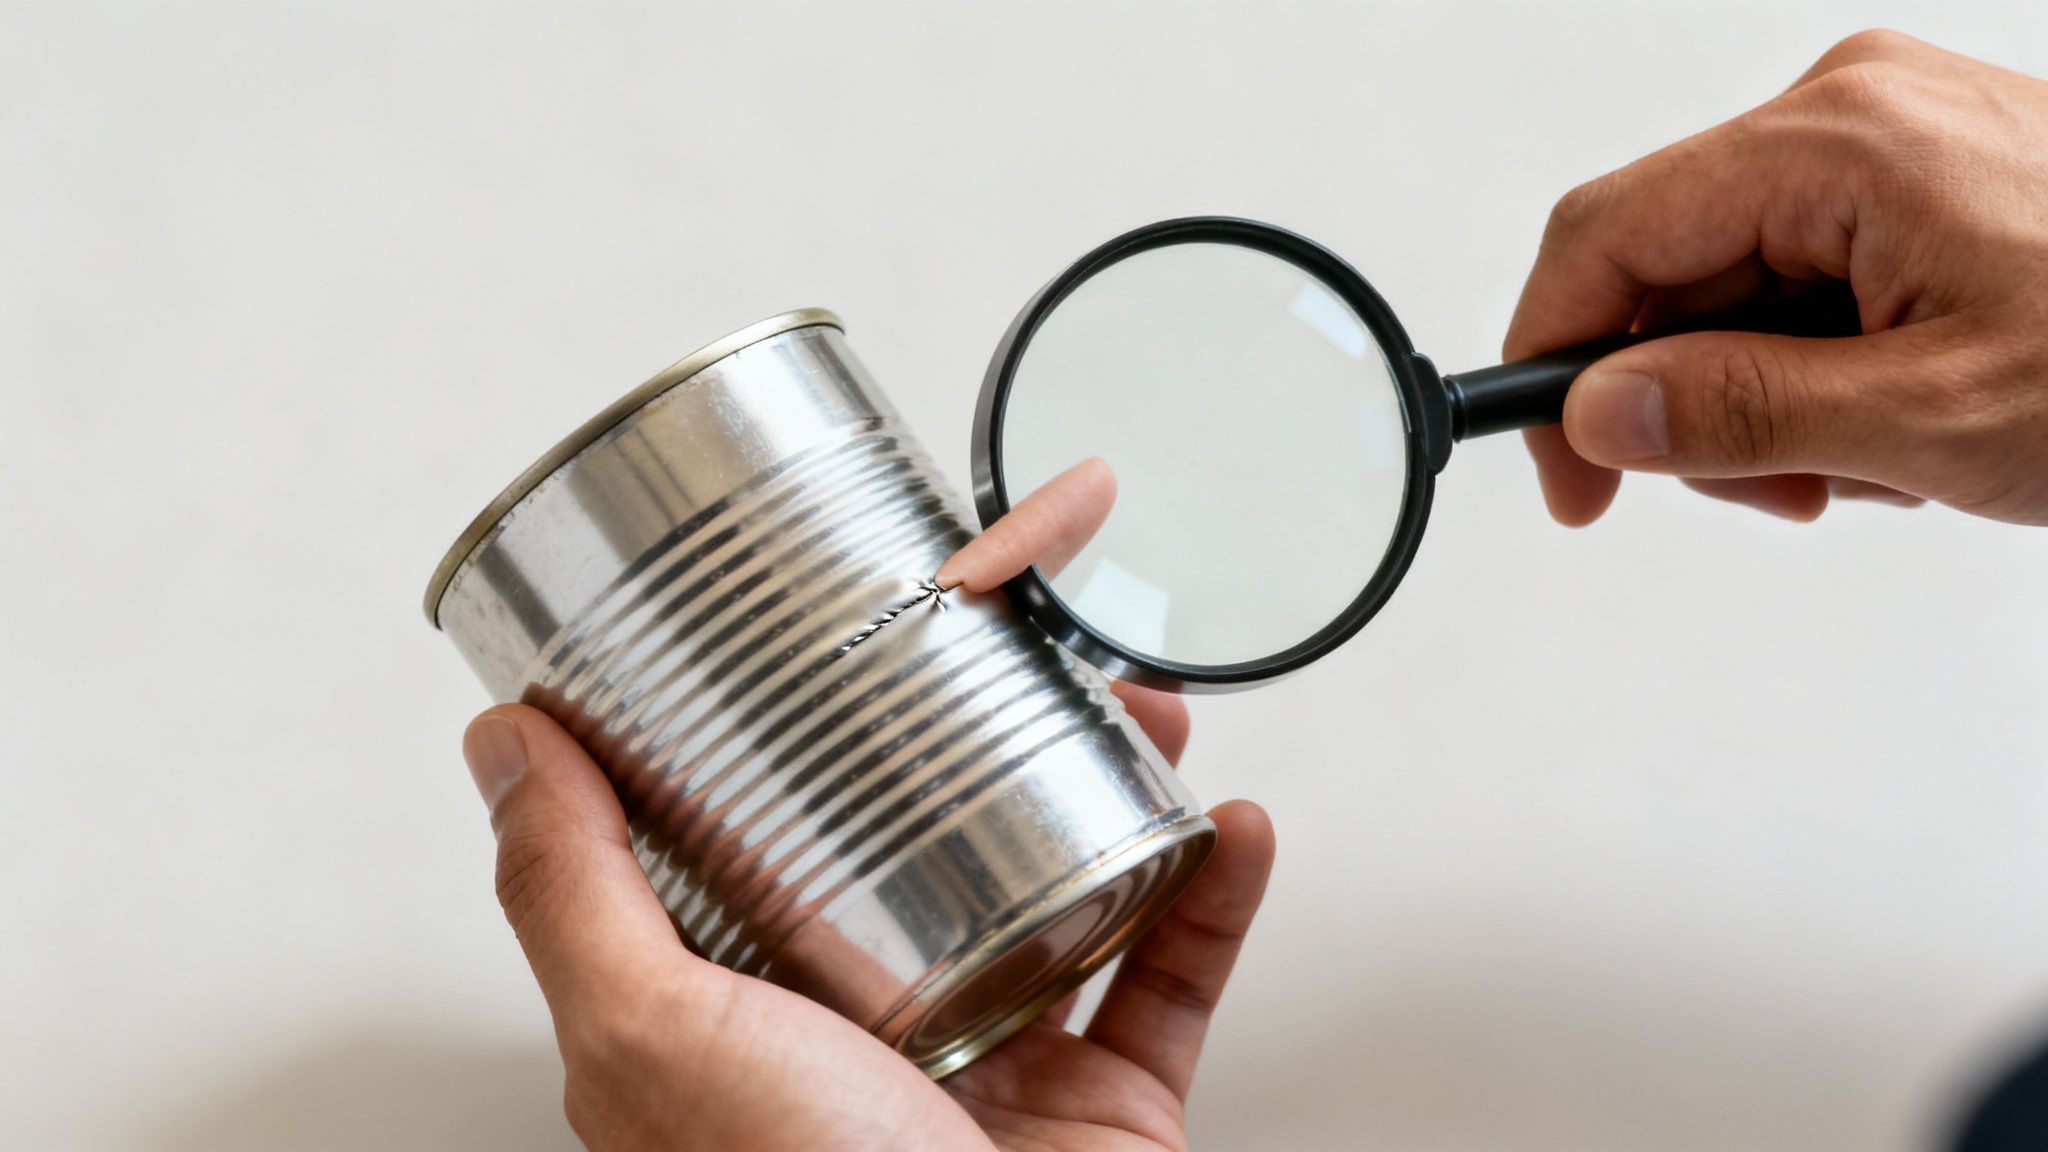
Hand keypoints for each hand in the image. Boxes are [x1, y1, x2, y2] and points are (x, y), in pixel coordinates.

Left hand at [460, 460, 1274, 1151]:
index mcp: (747, 1014)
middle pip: (935, 839)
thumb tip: (504, 749)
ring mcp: (994, 1065)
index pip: (763, 832)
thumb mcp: (654, 1040)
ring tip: (1143, 711)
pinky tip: (1230, 827)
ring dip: (1120, 786)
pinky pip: (1171, 979)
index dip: (799, 720)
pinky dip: (1214, 898)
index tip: (836, 621)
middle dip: (995, 730)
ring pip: (1064, 885)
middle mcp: (867, 1032)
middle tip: (1024, 644)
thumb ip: (573, 894)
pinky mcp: (1103, 1105)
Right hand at [1510, 29, 2047, 525]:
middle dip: (1688, 397)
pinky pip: (1800, 271)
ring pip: (1730, 281)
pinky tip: (1893, 409)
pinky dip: (1818, 360)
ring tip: (1870, 459)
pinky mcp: (1914, 171)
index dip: (1554, 363)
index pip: (1606, 237)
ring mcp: (1884, 134)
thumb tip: (1596, 415)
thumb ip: (1742, 415)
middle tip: (1773, 492)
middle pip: (1666, 266)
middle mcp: (1847, 111)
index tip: (1566, 473)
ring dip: (1763, 393)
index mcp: (1838, 142)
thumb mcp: (1933, 420)